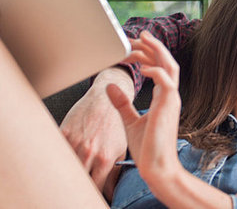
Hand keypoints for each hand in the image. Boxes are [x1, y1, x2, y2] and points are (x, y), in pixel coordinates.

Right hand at [60, 66, 132, 199]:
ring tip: (71, 175)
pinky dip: (58, 159)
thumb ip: (115, 172)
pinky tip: (62, 161)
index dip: (94, 194)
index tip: (93, 196)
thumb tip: (111, 193)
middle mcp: (89, 151)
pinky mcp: (63, 133)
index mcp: (106, 158)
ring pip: (65, 168)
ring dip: (68, 174)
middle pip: (78, 181)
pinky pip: (57, 152)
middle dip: (80, 187)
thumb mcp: (121, 148)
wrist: (106, 97)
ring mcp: (75, 142)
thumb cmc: (115, 124)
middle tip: (80, 189)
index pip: (95, 187)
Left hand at [106, 31, 181, 183]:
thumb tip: (111, 87)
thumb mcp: (130, 121)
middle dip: (152, 46)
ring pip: (170, 66)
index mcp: (164, 96)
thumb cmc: (147, 147)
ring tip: (144, 40)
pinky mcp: (169, 106)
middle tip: (137, 36)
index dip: (147, 54)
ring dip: (157, 51)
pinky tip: (142, 69)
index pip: (159, 67)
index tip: (133, 46)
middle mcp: (170, 94)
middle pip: (166, 61)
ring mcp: (171, 99)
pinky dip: (156, 71)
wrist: (156, 165)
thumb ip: (122, 103)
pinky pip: (167, 81)